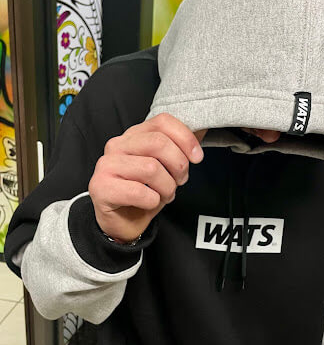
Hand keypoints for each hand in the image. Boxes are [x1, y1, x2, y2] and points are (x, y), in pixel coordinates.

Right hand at [88, 113, 203, 242]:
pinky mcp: (100, 187)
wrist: (123, 222)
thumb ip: (180, 147)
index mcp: (134, 135)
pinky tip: (149, 203)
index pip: (162, 122)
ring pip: (151, 168)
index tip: (197, 158)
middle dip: (178, 166)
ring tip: (165, 194)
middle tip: (179, 181)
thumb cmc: (146, 192)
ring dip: (167, 187)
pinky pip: (139, 192)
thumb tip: (203, 129)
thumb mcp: (167, 167)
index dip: (185, 138)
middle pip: (159, 143)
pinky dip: (152, 201)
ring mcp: (106, 165)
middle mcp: (117, 145)